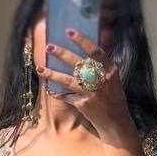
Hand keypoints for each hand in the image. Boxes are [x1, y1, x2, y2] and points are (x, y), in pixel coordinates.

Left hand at [36, 29, 137, 147]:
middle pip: (78, 63)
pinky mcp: (84, 104)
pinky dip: (58, 93)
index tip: (69, 31)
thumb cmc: (114, 99)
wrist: (116, 123)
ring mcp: (92, 93)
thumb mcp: (114, 80)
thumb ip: (103, 66)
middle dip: (62, 54)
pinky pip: (67, 96)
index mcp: (110, 70)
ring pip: (68, 80)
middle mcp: (101, 80)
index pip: (95, 51)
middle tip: (48, 47)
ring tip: (40, 68)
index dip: (82, 40)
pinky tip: (49, 89)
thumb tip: (92, 48)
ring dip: (53, 74)